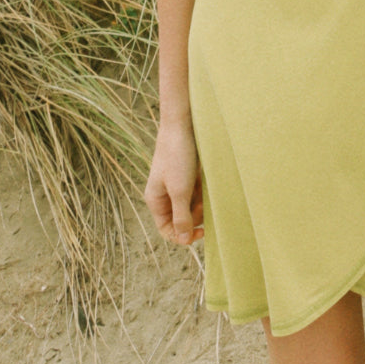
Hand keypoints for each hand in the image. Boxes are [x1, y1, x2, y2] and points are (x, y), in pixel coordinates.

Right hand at [144, 118, 203, 246]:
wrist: (182, 123)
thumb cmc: (178, 156)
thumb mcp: (179, 190)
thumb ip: (181, 216)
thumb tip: (184, 240)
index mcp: (156, 200)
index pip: (167, 229)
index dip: (183, 235)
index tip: (201, 232)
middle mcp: (164, 194)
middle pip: (180, 218)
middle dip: (195, 217)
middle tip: (206, 207)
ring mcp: (176, 183)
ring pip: (190, 205)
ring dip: (201, 204)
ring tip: (207, 193)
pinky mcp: (187, 174)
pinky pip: (196, 192)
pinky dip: (203, 192)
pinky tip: (208, 184)